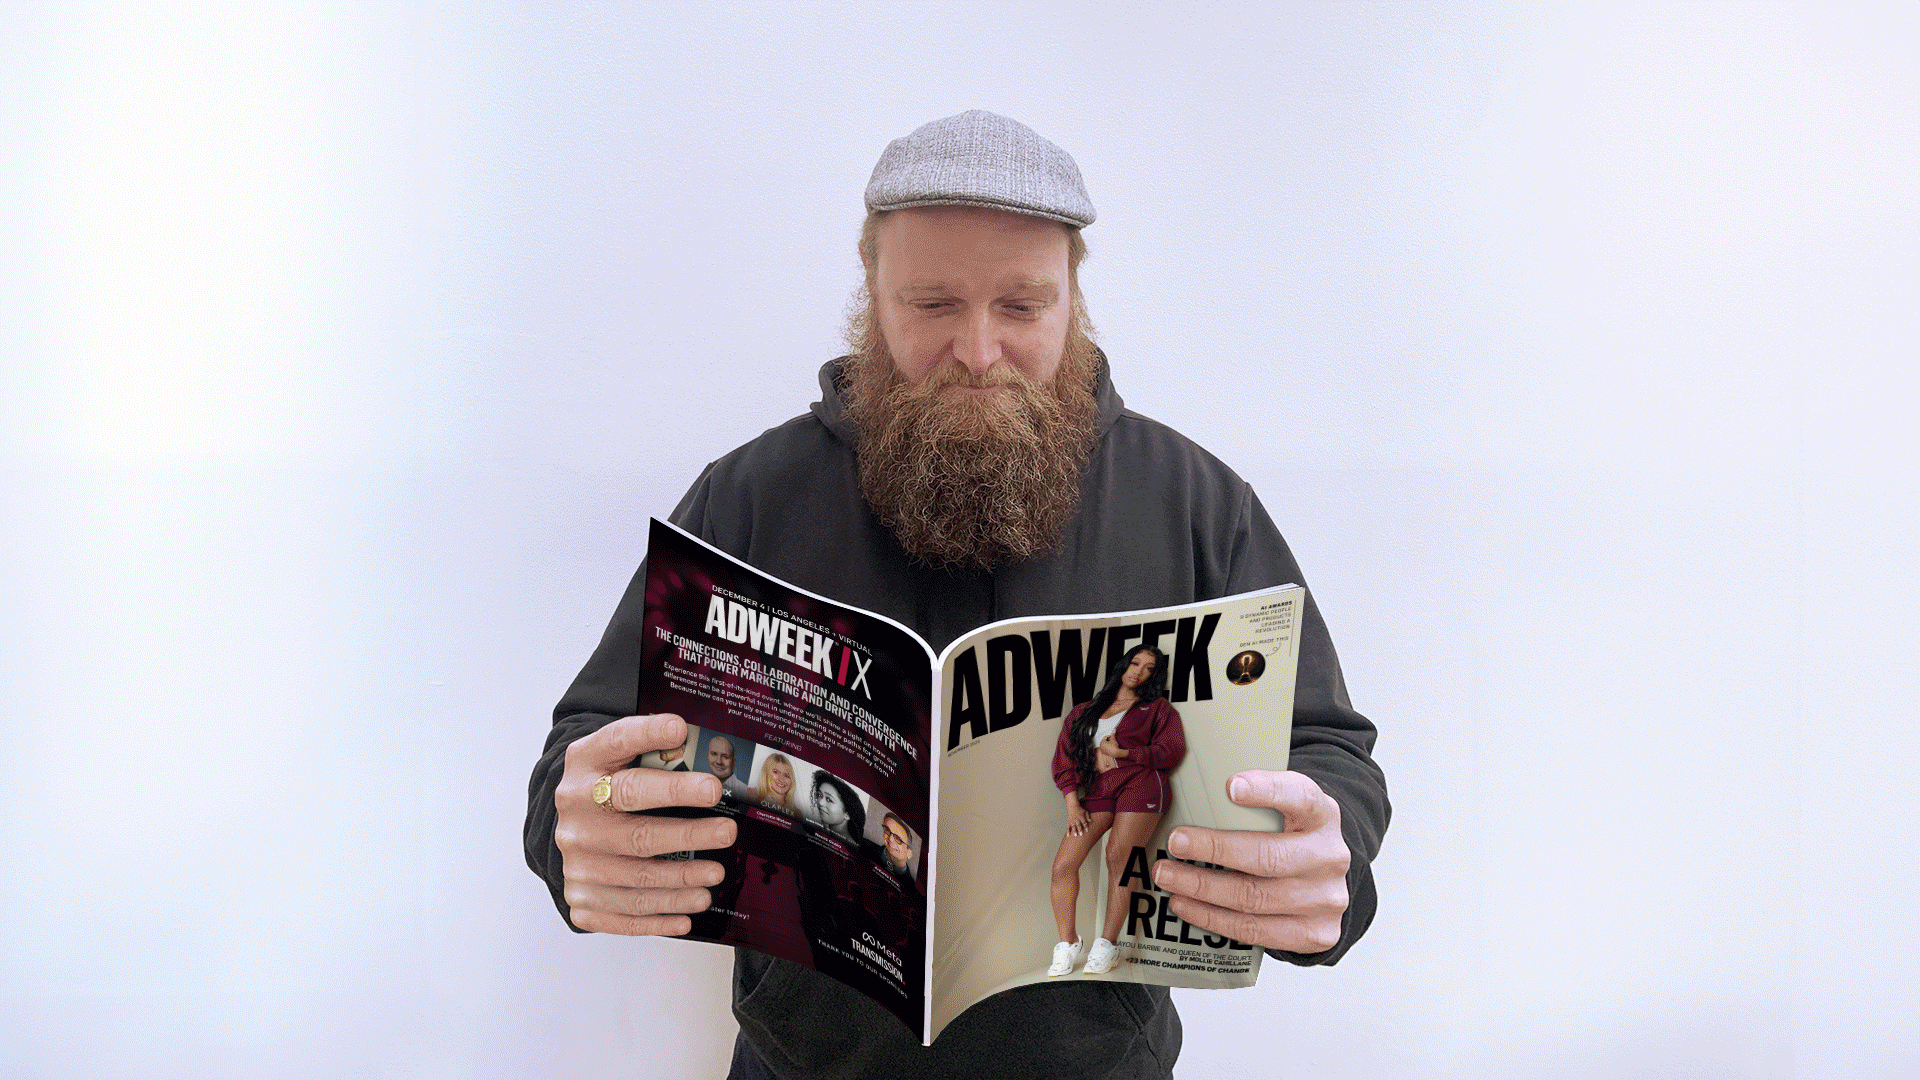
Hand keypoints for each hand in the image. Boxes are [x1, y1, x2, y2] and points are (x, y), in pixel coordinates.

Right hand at [553, 714, 737, 935]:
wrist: (568, 821)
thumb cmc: (609, 784)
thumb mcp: (619, 753)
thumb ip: (652, 745)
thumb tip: (700, 742)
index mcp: (585, 765)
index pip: (616, 744)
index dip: (647, 736)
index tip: (680, 730)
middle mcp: (575, 813)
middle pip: (636, 829)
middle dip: (688, 832)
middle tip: (727, 832)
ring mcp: (576, 859)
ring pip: (636, 877)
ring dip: (682, 879)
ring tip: (716, 874)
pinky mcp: (581, 897)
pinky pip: (624, 914)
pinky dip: (660, 917)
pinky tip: (688, 915)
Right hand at [1065, 794, 1091, 836]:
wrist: (1072, 806)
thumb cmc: (1080, 810)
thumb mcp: (1085, 812)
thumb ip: (1088, 816)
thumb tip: (1091, 821)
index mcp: (1081, 817)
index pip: (1084, 822)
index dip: (1085, 826)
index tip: (1087, 831)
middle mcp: (1076, 819)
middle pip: (1078, 825)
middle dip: (1080, 830)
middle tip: (1081, 835)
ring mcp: (1072, 820)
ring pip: (1073, 826)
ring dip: (1074, 831)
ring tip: (1075, 835)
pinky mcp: (1068, 821)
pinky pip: (1067, 827)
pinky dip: (1068, 831)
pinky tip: (1068, 835)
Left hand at [1098, 734, 1127, 758]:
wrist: (1116, 753)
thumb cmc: (1114, 746)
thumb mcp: (1113, 739)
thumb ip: (1113, 734)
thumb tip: (1114, 729)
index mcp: (1102, 742)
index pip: (1105, 737)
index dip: (1109, 736)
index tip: (1112, 737)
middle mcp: (1101, 746)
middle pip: (1104, 741)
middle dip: (1108, 740)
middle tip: (1112, 740)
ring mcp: (1102, 750)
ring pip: (1104, 745)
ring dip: (1107, 743)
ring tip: (1111, 743)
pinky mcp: (1104, 753)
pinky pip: (1105, 748)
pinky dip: (1107, 747)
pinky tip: (1110, 747)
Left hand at [1152, 770, 1349, 953]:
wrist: (1323, 882)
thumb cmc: (1289, 838)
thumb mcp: (1284, 811)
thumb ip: (1251, 804)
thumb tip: (1188, 793)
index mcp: (1323, 815)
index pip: (1301, 797)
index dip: (1268, 791)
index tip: (1231, 786)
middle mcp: (1330, 857)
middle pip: (1268, 857)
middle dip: (1214, 850)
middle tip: (1175, 843)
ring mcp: (1326, 900)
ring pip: (1254, 898)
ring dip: (1202, 888)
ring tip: (1168, 877)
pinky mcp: (1316, 934)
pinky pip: (1255, 931)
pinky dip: (1213, 918)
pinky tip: (1186, 905)